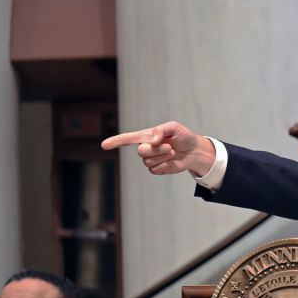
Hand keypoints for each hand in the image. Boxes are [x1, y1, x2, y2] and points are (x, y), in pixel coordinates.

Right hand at [101, 121, 215, 176]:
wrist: (194, 150)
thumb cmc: (183, 136)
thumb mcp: (173, 127)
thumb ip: (160, 131)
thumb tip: (151, 140)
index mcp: (146, 136)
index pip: (127, 139)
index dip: (115, 142)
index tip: (104, 145)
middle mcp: (145, 148)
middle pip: (141, 151)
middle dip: (157, 149)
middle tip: (170, 146)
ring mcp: (151, 159)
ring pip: (149, 161)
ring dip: (163, 156)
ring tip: (172, 151)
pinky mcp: (157, 169)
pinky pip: (155, 170)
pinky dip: (165, 165)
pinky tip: (171, 161)